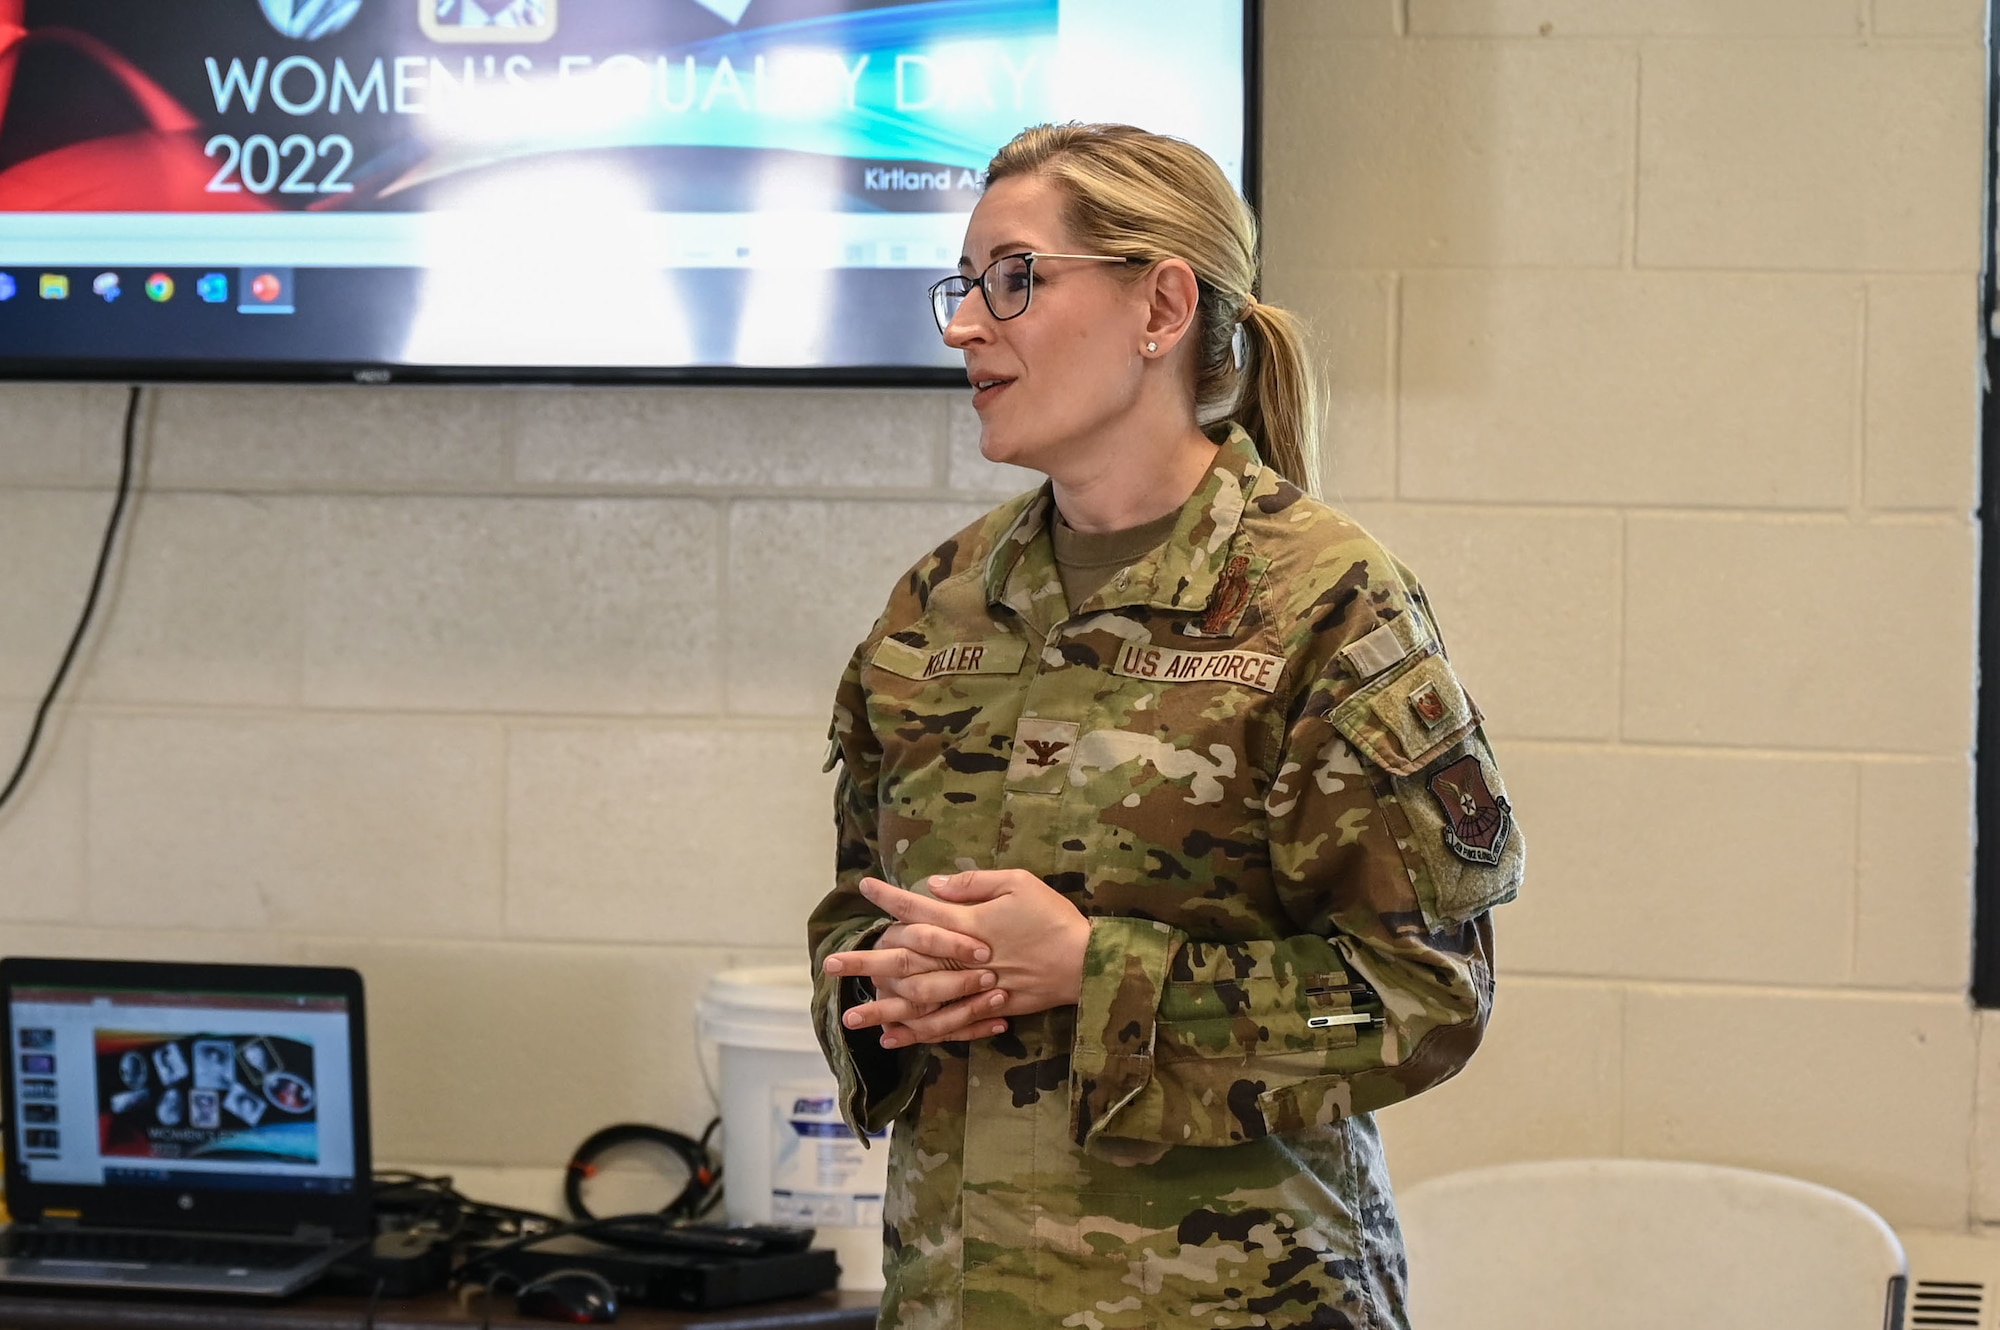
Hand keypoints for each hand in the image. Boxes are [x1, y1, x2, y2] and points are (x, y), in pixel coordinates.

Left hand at [847, 870, 1089, 1045]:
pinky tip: (892, 1037)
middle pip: (904, 959)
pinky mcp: (984, 1009)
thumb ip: (975, 883)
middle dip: (865, 962)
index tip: (864, 888)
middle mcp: (962, 957)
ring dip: (881, 1007)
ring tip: (848, 1017)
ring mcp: (971, 987)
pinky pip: (942, 1025)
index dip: (890, 897)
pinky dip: (916, 1032)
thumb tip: (936, 884)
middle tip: (829, 966)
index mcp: (968, 921)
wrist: (1086, 963)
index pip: (919, 907)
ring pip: (916, 1001)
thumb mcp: (1019, 883)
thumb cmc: (1055, 918)